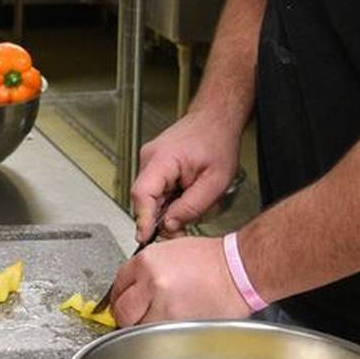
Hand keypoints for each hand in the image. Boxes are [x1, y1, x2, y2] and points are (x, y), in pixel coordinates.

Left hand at [109, 236, 250, 324]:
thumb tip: (133, 288)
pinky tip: (168, 330)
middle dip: (125, 316)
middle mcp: (152, 284)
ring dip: (141, 329)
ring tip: (153, 324)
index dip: (119, 295)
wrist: (238, 270)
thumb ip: (147, 269)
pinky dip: (160, 337)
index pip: (118, 284)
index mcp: (147, 262)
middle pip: (122, 310)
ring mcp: (165, 307)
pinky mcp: (180, 326)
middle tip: (132, 317)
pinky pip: (159, 337)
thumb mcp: (169, 251)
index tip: (122, 301)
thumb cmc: (211, 260)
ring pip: (138, 328)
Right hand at [129, 103, 240, 241]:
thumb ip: (191, 207)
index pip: (142, 194)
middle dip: (159, 218)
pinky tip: (184, 194)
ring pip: (149, 196)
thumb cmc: (217, 143)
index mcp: (163, 159)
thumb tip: (170, 226)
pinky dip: (166, 199)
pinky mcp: (153, 164)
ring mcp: (149, 160)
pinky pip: (154, 189)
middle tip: (182, 228)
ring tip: (190, 201)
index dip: (143, 219)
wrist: (215, 120)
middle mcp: (149, 158)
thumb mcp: (215, 182)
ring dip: (165, 208)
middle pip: (143, 199)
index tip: (145, 238)